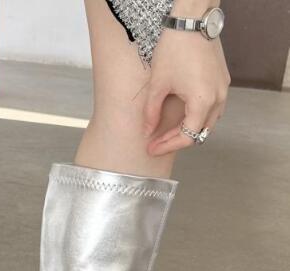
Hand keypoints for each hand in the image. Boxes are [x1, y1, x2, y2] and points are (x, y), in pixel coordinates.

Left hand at [143, 19, 230, 155]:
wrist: (192, 23)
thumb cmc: (175, 49)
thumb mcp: (157, 85)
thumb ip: (151, 112)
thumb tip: (147, 131)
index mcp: (203, 101)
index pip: (187, 136)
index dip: (167, 146)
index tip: (152, 149)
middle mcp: (218, 98)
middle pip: (200, 132)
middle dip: (177, 140)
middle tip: (157, 143)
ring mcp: (223, 89)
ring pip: (208, 122)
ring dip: (189, 130)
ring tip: (167, 132)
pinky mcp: (222, 81)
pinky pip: (213, 108)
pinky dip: (197, 117)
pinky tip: (181, 117)